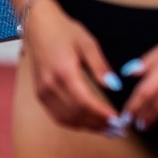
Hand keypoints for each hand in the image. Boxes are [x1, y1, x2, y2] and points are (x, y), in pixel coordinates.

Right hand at [21, 0, 120, 131]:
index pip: (85, 101)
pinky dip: (74, 122)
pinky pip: (57, 115)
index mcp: (64, 72)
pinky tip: (89, 124)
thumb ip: (100, 66)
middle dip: (98, 124)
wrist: (38, 27)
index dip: (101, 114)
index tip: (118, 120)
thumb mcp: (88, 44)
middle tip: (119, 130)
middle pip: (76, 114)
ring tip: (108, 130)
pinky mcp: (40, 94)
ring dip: (87, 127)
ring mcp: (43, 92)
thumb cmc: (65, 32)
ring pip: (65, 118)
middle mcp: (50, 85)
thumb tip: (115, 86)